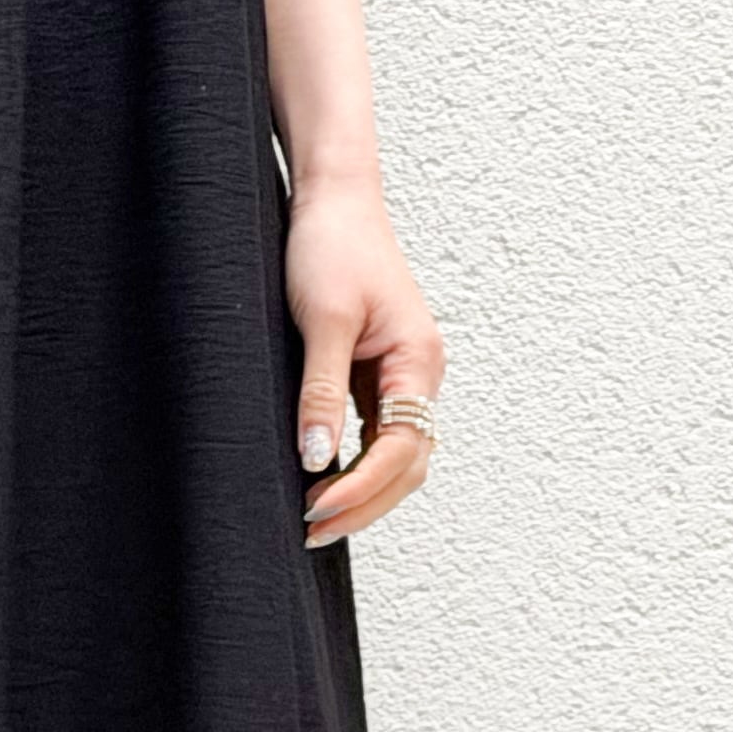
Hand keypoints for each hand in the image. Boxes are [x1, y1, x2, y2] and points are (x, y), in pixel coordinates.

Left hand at [283, 170, 441, 551]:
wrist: (333, 200)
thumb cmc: (331, 245)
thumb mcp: (322, 320)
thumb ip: (321, 391)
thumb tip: (318, 459)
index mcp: (418, 360)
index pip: (401, 448)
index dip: (362, 487)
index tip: (317, 509)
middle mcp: (420, 374)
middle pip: (407, 465)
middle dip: (365, 503)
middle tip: (312, 531)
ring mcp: (403, 376)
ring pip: (396, 456)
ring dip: (362, 491)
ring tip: (315, 518)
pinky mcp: (380, 374)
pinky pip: (378, 436)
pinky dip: (356, 466)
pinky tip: (324, 482)